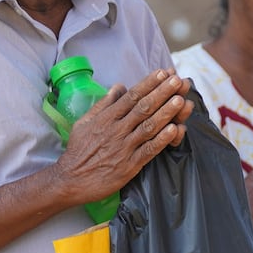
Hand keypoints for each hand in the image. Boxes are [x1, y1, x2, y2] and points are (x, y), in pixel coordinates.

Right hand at [54, 69, 193, 203]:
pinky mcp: (130, 165)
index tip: (163, 73)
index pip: (131, 96)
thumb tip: (119, 86)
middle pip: (143, 107)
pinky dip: (162, 139)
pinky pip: (149, 150)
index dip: (148, 84)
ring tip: (181, 100)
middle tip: (177, 80)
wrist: (71, 179)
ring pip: (149, 126)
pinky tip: (175, 130)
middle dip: (162, 92)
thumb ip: (103, 104)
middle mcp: (117, 129)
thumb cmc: (78, 150)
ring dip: (166, 112)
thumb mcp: (85, 122)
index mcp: (106, 117)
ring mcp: (124, 147)